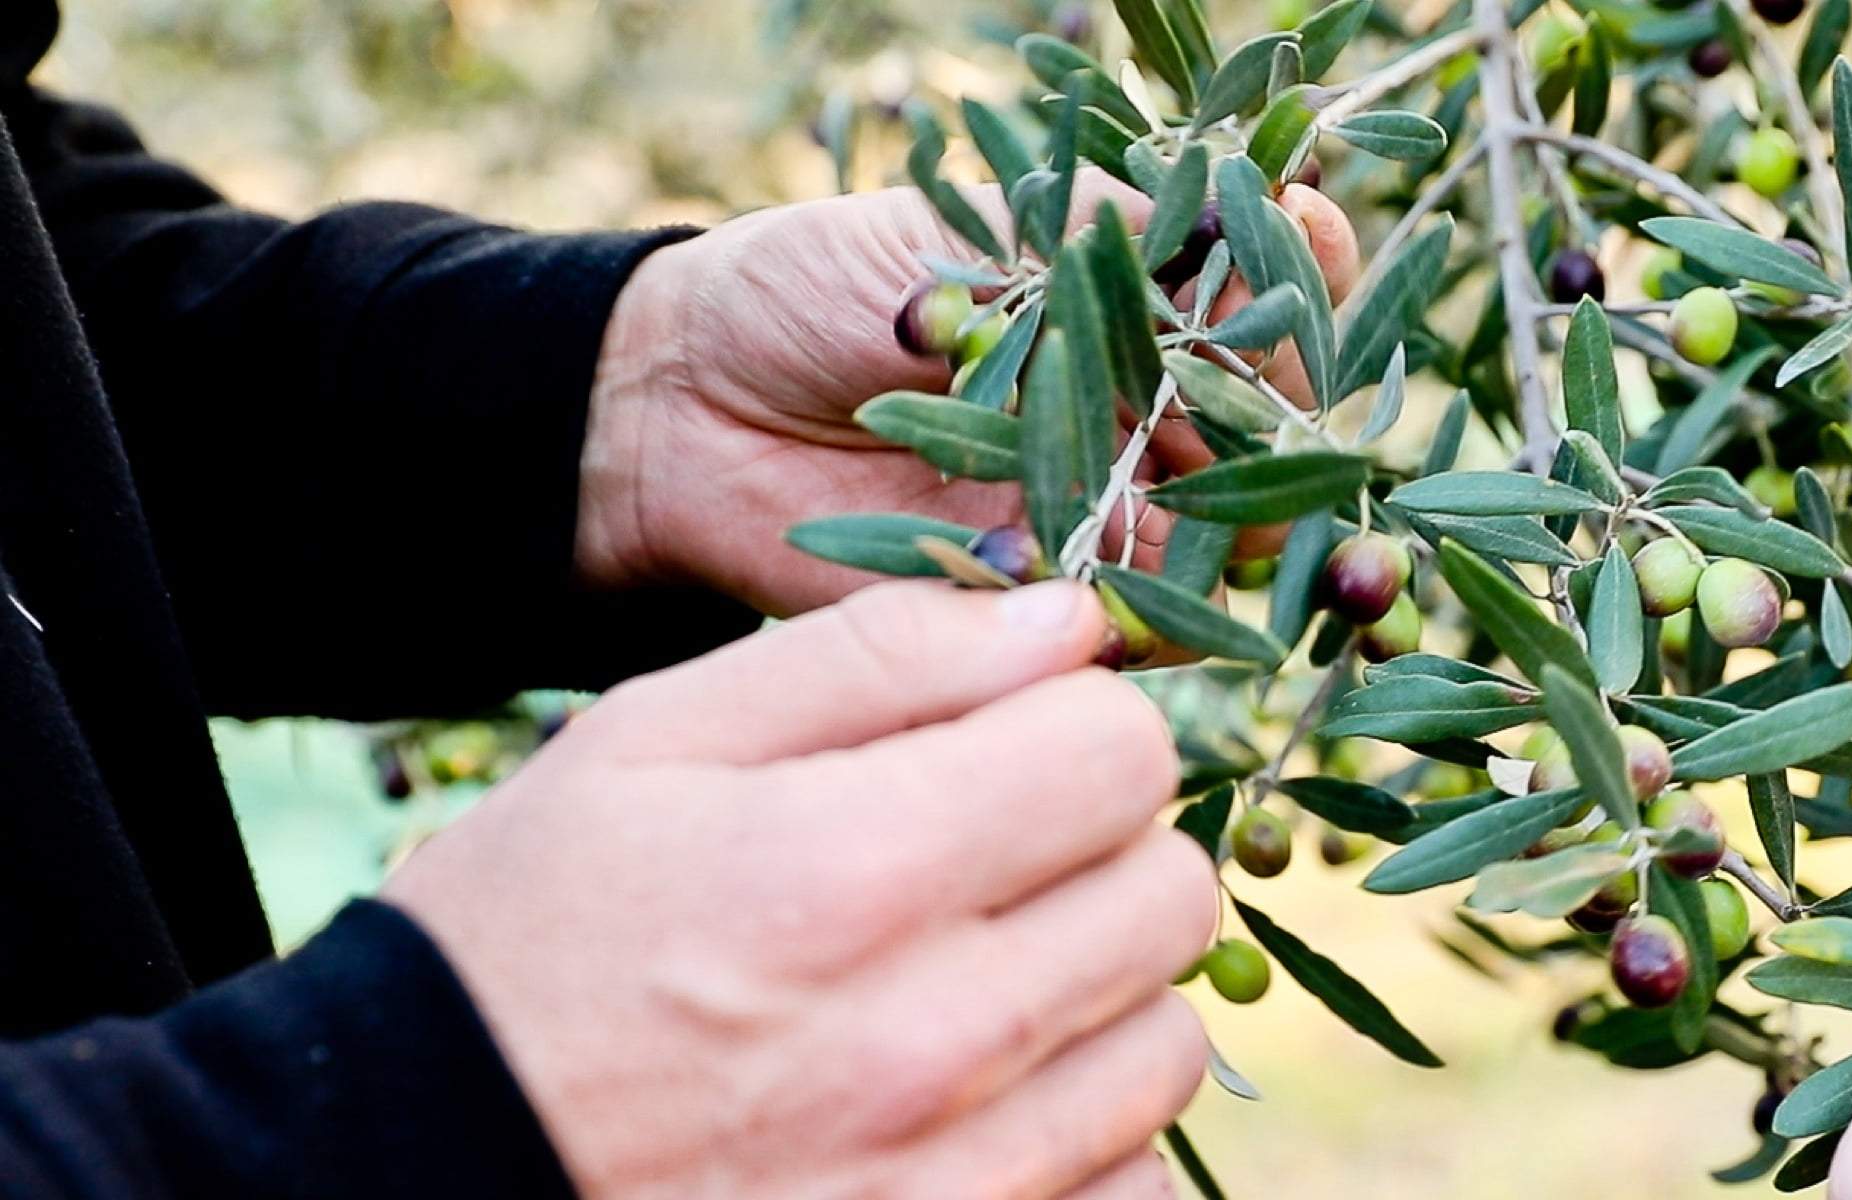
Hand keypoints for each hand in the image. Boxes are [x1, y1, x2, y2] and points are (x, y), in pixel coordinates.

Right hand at [383, 580, 1213, 1197]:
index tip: (1018, 750)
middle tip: (994, 866)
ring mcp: (955, 1179)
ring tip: (975, 986)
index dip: (1081, 729)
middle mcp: (927, 1040)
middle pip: (1171, 894)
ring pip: (1168, 1045)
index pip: (1122, 753)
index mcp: (849, 870)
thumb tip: (1072, 614)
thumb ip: (878, 658)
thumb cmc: (526, 944)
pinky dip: (1085, 1138)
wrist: (419, 1168)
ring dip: (1102, 998)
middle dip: (1103, 853)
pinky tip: (980, 1106)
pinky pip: (1136, 1187)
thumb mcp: (649, 746)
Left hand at [576, 176, 1360, 614]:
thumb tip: (1247, 219)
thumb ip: (1103, 231)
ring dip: (1259, 542)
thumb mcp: (962, 230)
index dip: (1305, 278)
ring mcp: (1105, 512)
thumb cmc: (815, 289)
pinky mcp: (1046, 607)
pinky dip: (1165, 621)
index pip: (1266, 295)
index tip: (1315, 242)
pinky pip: (1135, 629)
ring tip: (1277, 539)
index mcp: (1136, 309)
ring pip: (1228, 542)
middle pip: (1275, 435)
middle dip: (1309, 438)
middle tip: (1328, 443)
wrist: (682, 410)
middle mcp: (1143, 414)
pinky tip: (1165, 593)